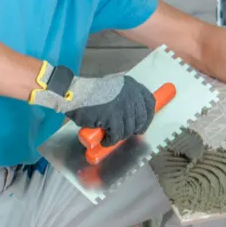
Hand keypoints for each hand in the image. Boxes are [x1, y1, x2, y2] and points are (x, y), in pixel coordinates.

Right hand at [30, 62, 155, 144]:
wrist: (76, 94)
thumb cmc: (91, 93)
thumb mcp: (114, 87)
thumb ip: (125, 95)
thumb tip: (135, 113)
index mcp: (132, 85)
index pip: (150, 102)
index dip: (148, 117)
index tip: (142, 125)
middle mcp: (131, 94)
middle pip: (141, 119)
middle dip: (134, 129)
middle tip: (125, 134)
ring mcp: (123, 106)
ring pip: (128, 129)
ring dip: (120, 136)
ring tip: (110, 135)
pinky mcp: (113, 117)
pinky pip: (116, 135)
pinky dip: (110, 140)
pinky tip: (104, 140)